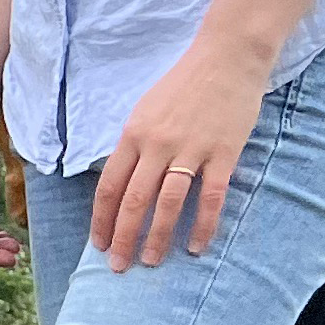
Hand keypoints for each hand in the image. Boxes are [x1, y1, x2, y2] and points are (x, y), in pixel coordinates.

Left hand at [89, 37, 270, 272]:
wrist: (226, 57)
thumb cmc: (183, 85)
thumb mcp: (145, 111)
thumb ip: (134, 145)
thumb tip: (123, 181)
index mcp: (133, 134)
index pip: (109, 186)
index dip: (102, 219)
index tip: (98, 244)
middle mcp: (156, 144)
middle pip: (133, 200)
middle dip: (123, 237)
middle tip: (117, 267)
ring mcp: (190, 149)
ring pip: (167, 203)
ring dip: (157, 237)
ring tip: (150, 262)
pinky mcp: (223, 152)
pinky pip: (210, 196)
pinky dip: (202, 225)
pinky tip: (196, 246)